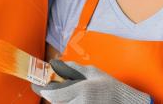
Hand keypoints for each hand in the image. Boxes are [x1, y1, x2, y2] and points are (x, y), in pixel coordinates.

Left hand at [31, 60, 149, 103]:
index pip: (54, 93)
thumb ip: (73, 69)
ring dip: (60, 99)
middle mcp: (80, 103)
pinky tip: (74, 98)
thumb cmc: (110, 87)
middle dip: (52, 94)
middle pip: (55, 102)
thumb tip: (56, 63)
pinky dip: (67, 103)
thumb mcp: (92, 72)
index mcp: (82, 90)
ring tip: (69, 92)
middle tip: (52, 86)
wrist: (126, 103)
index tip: (36, 84)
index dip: (42, 88)